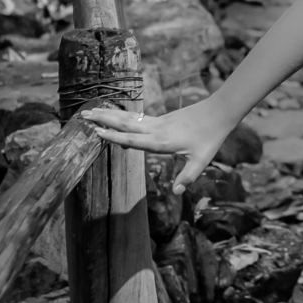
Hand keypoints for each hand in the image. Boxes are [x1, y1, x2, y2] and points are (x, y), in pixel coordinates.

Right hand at [81, 98, 231, 193]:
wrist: (219, 112)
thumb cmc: (210, 138)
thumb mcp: (201, 160)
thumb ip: (187, 176)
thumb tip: (176, 193)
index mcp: (162, 141)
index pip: (133, 139)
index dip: (114, 136)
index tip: (96, 131)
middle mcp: (156, 130)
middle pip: (125, 123)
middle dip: (103, 119)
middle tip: (83, 115)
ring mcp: (158, 122)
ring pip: (129, 118)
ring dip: (110, 114)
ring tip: (91, 109)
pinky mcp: (162, 119)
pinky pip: (137, 118)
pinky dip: (123, 115)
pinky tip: (115, 115)